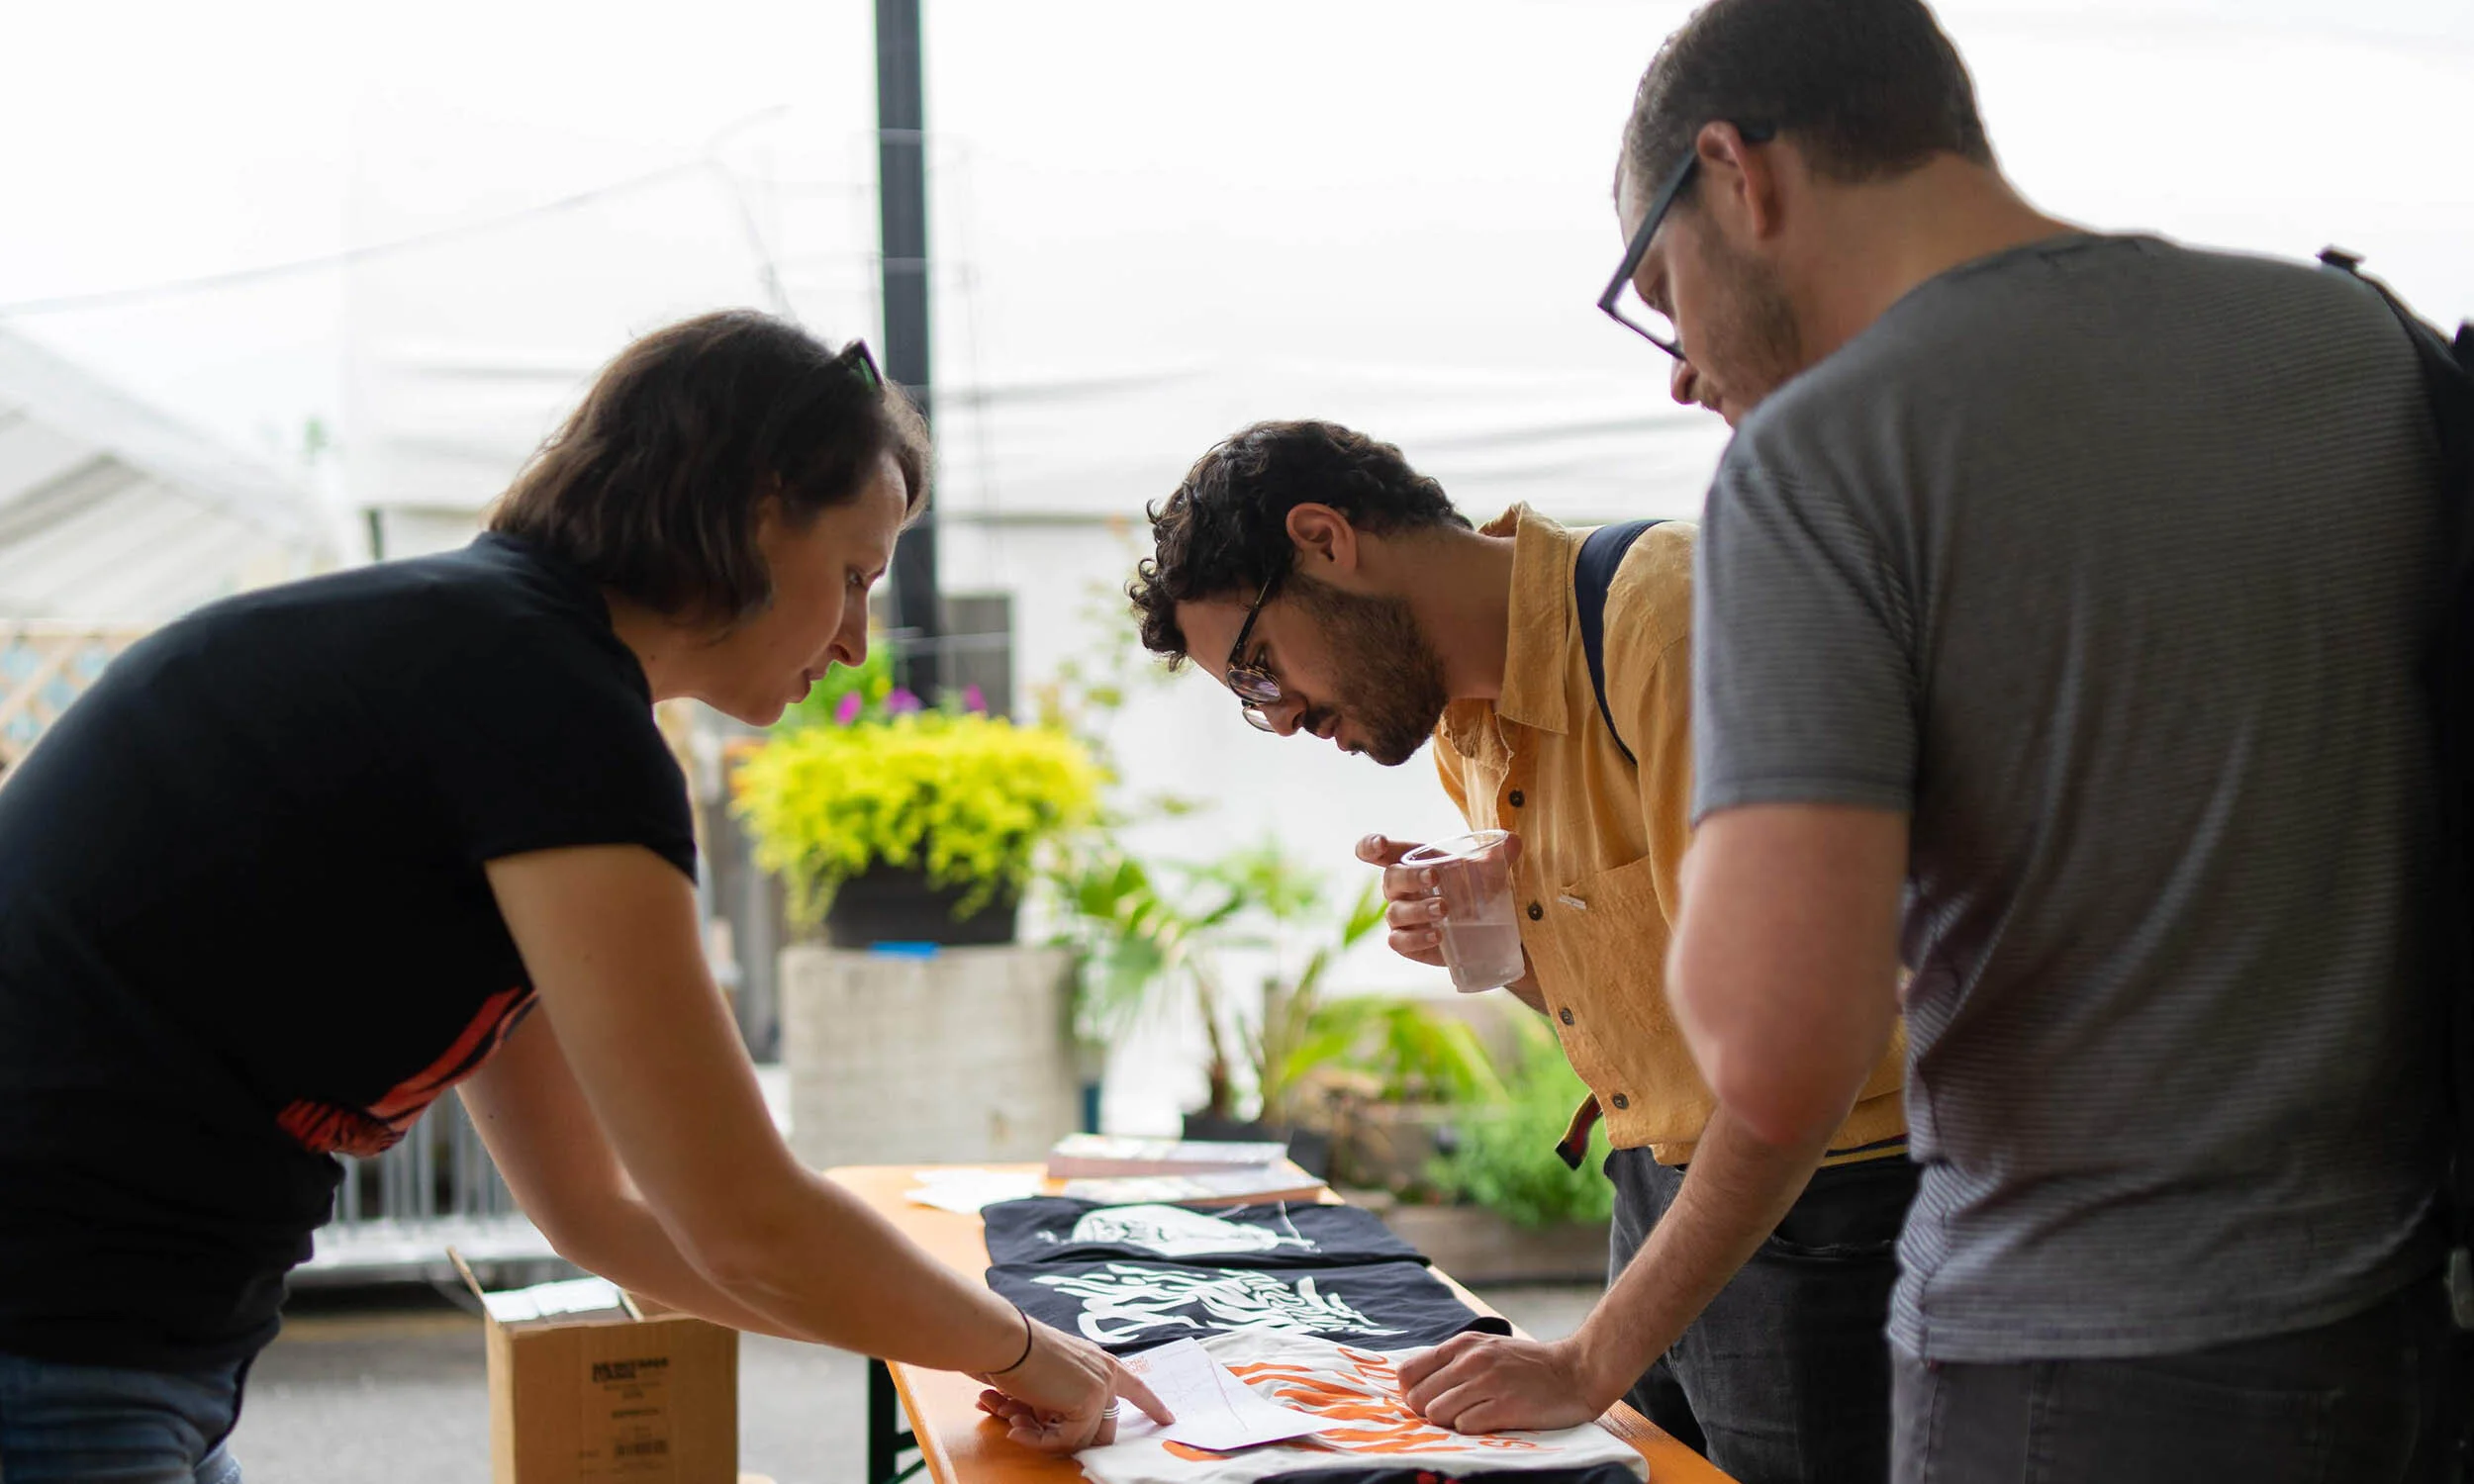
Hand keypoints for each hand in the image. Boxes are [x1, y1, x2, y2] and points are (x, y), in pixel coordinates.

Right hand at [971, 1320, 1172, 1452]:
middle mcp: (1105, 1373)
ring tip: (1013, 1423)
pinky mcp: (1088, 1402)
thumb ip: (1063, 1404)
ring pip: (1082, 1438)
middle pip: (1104, 1428)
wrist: (1006, 1343)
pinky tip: (1016, 1429)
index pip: (1135, 1387)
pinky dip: (1038, 1441)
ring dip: (1043, 1439)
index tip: (1168, 1419)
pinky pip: (1067, 1441)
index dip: (1152, 1405)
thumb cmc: (1016, 1356)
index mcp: (1099, 1362)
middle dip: (1066, 1438)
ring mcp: (1100, 1387)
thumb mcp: (1048, 1380)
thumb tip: (1063, 1437)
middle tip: (1026, 1430)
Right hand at [1357, 832, 1524, 970]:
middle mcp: (1399, 888)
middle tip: (1434, 877)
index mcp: (1411, 862)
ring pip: (1394, 912)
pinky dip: (1416, 938)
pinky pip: (1400, 941)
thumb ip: (1499, 855)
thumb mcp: (1488, 871)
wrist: (1487, 930)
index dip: (1370, 846)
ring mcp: (1400, 917)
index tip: (1379, 845)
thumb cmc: (1477, 889)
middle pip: (1390, 879)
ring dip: (1418, 909)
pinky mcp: (1407, 943)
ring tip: (1445, 910)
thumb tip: (1514, 842)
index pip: (1378, 851)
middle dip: (1411, 877)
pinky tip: (1437, 936)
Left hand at [1395, 1331, 1611, 1434]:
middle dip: (1429, 1412)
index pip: (1407, 1372)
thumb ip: (1452, 1363)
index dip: (1411, 1392)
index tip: (1428, 1400)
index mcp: (1462, 1345)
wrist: (1574, 1372)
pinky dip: (1472, 1429)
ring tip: (1472, 1417)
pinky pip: (1465, 1426)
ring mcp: (1488, 1383)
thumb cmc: (1526, 1365)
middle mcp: (1471, 1361)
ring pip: (1437, 1414)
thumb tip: (1413, 1387)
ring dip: (1449, 1423)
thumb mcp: (1486, 1349)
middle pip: (1418, 1398)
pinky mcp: (1506, 1406)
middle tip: (1452, 1413)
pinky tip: (1490, 1421)